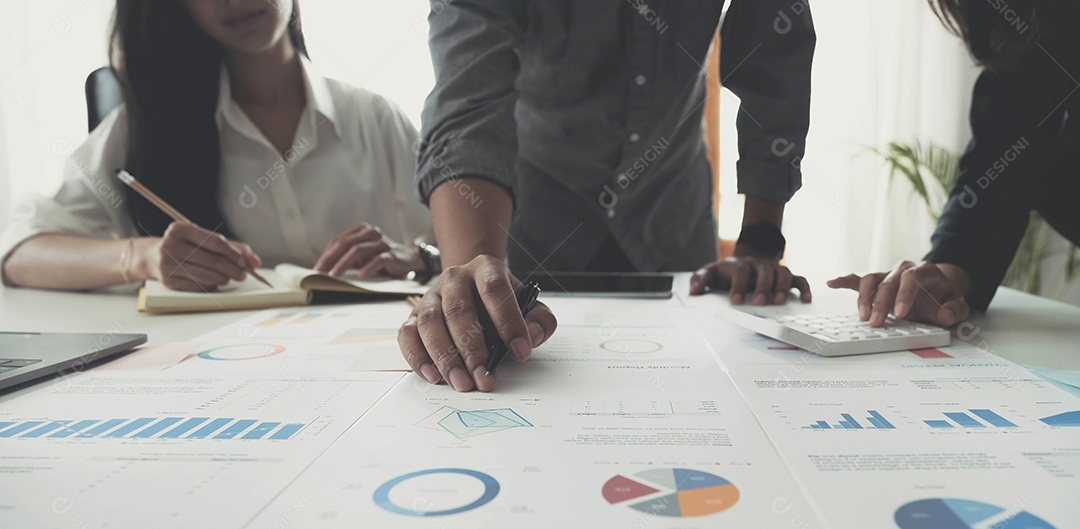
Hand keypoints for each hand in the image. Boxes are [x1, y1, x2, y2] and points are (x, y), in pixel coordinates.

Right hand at [138, 222, 260, 291]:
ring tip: (230, 278)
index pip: (215, 241)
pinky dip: (211, 286)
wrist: (151, 257)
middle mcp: (171, 244)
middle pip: (213, 260)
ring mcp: (167, 263)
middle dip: (233, 269)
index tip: (244, 262)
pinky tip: (215, 282)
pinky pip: (197, 286)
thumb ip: (231, 247)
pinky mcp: (167, 280)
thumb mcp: (203, 239)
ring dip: (224, 279)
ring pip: (206, 275)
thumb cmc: (185, 246)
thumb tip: (254, 261)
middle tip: (243, 274)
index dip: (233, 253)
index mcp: (180, 228)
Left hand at [314, 222, 423, 278]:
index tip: (317, 268)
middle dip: (331, 259)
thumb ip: (346, 257)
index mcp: (361, 230)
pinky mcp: (392, 255)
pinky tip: (360, 275)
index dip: (326, 255)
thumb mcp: (362, 255)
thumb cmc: (380, 257)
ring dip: (344, 264)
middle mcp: (371, 233)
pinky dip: (368, 267)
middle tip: (321, 272)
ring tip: (335, 275)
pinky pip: (378, 260)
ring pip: (359, 250)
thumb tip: (324, 268)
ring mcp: (382, 243)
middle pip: (346, 244)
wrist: (409, 258)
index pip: (339, 241)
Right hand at [397, 255, 557, 391]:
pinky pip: (408, 335)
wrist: (473, 291)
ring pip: (429, 323)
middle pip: (459, 310)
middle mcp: (454, 278)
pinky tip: (434, 376)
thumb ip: (540, 321)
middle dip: (473, 349)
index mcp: (486, 269)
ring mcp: (431, 296)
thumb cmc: (503, 304)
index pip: (494, 290)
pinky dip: (417, 357)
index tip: (521, 353)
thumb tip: (530, 338)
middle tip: (485, 378)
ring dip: (445, 357)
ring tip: (461, 383)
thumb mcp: (530, 306)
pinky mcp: (413, 315)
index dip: (508, 321)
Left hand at [689, 250, 810, 304]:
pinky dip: (804, 288)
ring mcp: (774, 269)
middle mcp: (759, 265)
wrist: (746, 259)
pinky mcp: (786, 276)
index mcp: (741, 265)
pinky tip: (805, 300)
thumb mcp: (710, 273)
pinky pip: (799, 279)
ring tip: (779, 302)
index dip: (738, 286)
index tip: (735, 301)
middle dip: (763, 287)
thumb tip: (693, 290)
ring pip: (783, 274)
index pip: (740, 272)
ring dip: (782, 288)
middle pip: (764, 272)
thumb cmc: (727, 271)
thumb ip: (699, 279)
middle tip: (759, 303)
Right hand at [827, 261, 969, 326]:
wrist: (936, 286)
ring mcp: (886, 275)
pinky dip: (844, 281)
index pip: (910, 279)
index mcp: (923, 271)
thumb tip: (945, 315)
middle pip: (887, 281)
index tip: (898, 314)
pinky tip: (832, 283)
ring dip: (864, 298)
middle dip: (879, 303)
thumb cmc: (942, 296)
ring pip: (870, 279)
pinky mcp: (875, 282)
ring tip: (862, 317)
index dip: (903, 295)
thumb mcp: (956, 304)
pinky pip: (857, 279)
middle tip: (875, 322)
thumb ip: (955, 310)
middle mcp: (902, 269)